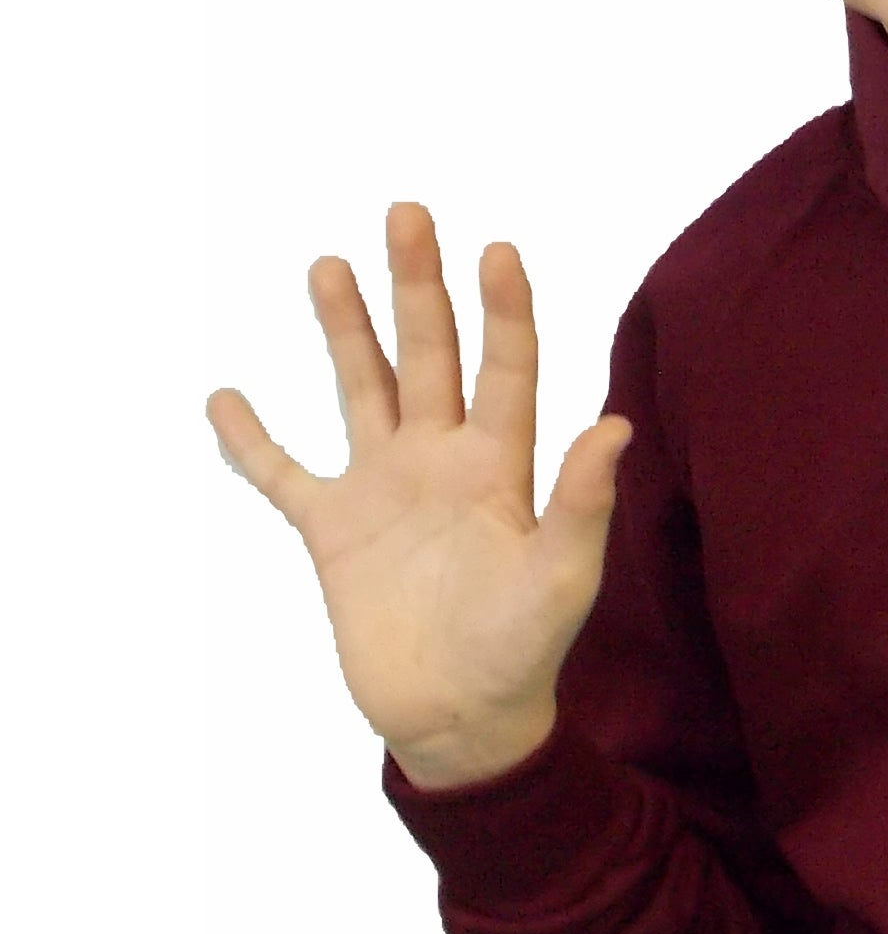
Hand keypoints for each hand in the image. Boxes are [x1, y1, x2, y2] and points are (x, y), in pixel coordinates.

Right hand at [205, 202, 631, 784]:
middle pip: (429, 355)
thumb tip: (617, 425)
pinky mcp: (332, 532)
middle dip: (418, 286)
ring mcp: (384, 491)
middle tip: (407, 212)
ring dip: (345, 330)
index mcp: (500, 467)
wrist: (460, 722)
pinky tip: (224, 397)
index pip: (506, 369)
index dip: (503, 311)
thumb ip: (583, 503)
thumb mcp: (563, 579)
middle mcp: (441, 462)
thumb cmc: (524, 655)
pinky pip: (282, 475)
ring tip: (329, 264)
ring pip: (361, 389)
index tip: (496, 248)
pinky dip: (251, 441)